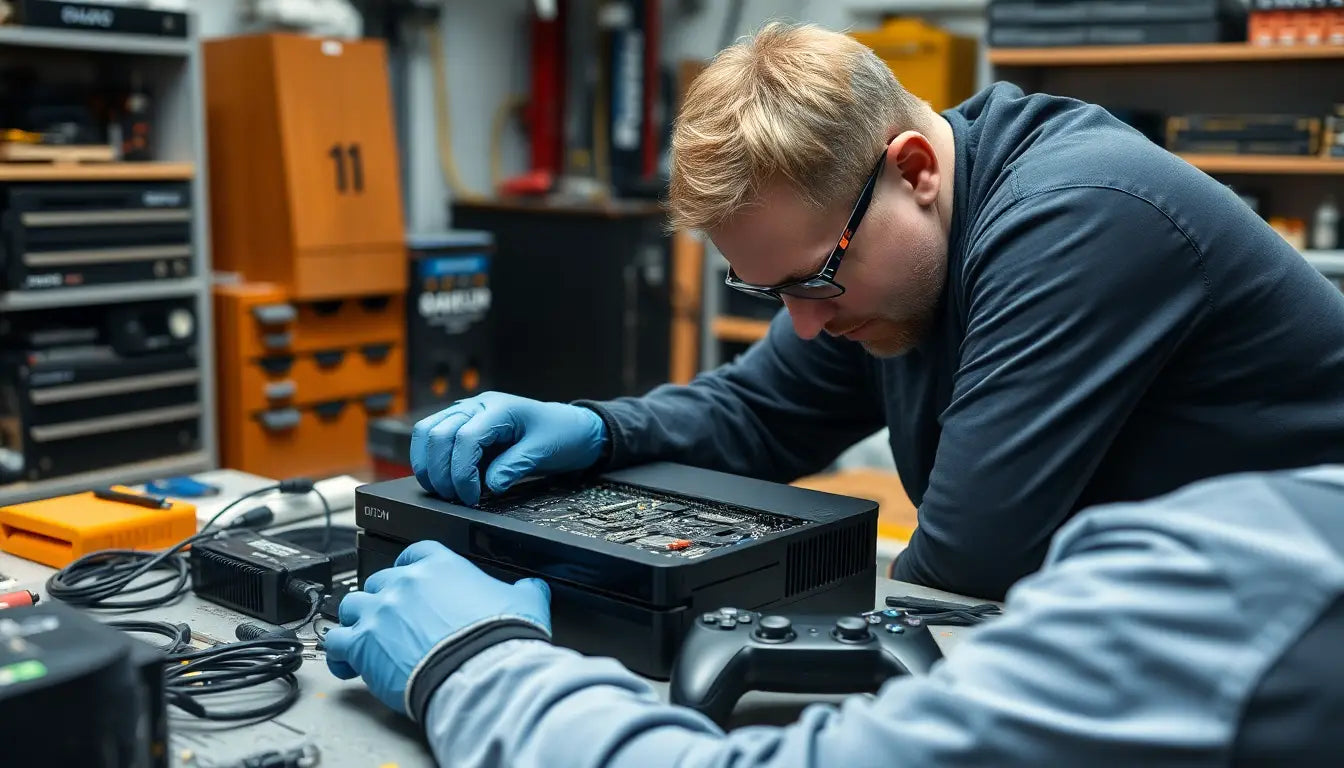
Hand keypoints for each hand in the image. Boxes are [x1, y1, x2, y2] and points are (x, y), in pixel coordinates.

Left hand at [324, 540, 550, 714]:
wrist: (481, 674)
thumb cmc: (499, 640)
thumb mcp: (525, 603)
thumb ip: (525, 590)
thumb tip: (535, 587)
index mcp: (440, 565)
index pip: (413, 552)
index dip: (409, 568)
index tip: (410, 582)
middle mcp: (405, 582)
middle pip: (379, 580)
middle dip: (384, 599)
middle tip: (394, 619)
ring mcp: (380, 612)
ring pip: (352, 605)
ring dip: (358, 621)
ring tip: (366, 637)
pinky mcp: (363, 643)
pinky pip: (337, 641)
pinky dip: (340, 652)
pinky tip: (347, 661)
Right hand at [410, 391, 607, 504]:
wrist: (572, 428)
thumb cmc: (561, 434)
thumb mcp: (543, 451)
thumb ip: (514, 466)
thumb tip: (489, 485)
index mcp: (499, 408)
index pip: (465, 437)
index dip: (462, 471)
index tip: (471, 496)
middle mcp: (477, 406)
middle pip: (437, 433)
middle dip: (440, 471)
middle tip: (454, 497)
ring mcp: (467, 413)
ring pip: (427, 432)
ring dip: (428, 464)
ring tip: (444, 491)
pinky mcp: (463, 426)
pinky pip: (435, 438)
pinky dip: (432, 460)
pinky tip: (445, 481)